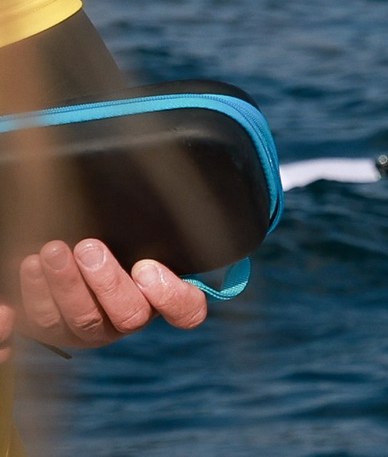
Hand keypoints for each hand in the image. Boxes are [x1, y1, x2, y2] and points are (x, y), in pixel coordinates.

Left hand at [12, 239, 207, 350]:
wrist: (69, 250)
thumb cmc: (119, 238)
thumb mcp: (143, 234)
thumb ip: (157, 236)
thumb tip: (161, 232)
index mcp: (161, 297)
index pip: (185, 312)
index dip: (170, 297)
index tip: (147, 268)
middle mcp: (128, 319)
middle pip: (128, 315)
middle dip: (106, 282)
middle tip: (88, 248)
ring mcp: (89, 328)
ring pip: (80, 319)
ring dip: (65, 285)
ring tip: (51, 252)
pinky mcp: (52, 328)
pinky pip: (41, 322)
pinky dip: (31, 299)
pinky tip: (27, 272)